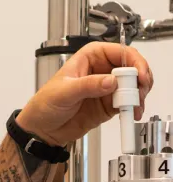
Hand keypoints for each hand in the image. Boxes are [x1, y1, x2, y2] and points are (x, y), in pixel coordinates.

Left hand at [17, 41, 153, 146]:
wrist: (41, 130)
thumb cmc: (44, 104)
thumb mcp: (64, 92)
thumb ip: (88, 85)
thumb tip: (110, 81)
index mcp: (92, 56)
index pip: (120, 52)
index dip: (134, 62)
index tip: (139, 76)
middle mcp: (102, 69)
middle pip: (131, 69)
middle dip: (140, 80)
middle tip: (140, 94)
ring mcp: (107, 88)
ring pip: (132, 87)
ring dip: (139, 96)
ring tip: (136, 107)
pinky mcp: (108, 105)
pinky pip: (126, 104)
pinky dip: (133, 108)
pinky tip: (132, 113)